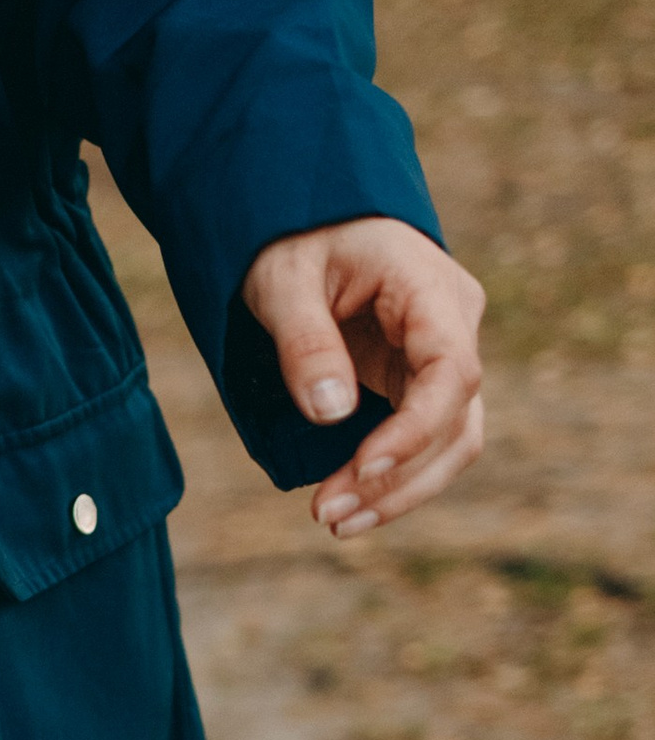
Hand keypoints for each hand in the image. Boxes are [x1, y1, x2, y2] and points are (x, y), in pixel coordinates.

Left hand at [241, 218, 485, 539]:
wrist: (309, 217)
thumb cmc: (296, 237)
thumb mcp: (283, 280)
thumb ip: (305, 343)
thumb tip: (330, 413)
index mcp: (431, 289)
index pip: (451, 374)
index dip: (414, 432)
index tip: (363, 471)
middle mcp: (454, 326)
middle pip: (456, 423)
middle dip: (396, 480)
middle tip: (326, 515)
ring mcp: (443, 357)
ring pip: (451, 443)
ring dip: (399, 493)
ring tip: (334, 522)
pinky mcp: (420, 382)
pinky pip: (426, 441)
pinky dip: (394, 480)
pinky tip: (350, 506)